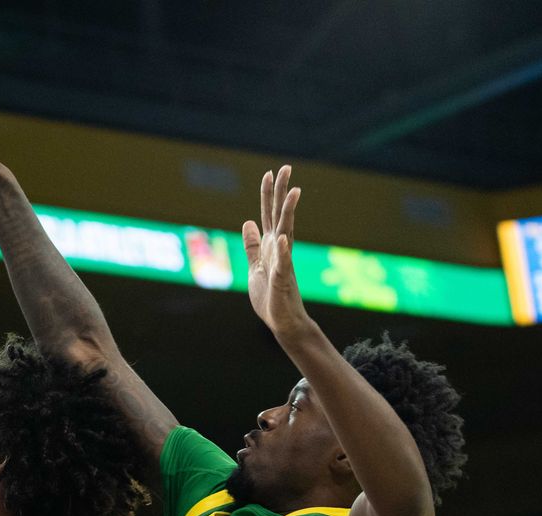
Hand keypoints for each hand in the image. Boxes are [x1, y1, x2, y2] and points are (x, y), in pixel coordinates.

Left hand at [242, 166, 311, 337]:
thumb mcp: (255, 266)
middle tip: (286, 167)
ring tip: (293, 193)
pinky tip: (282, 238)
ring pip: (286, 233)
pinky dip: (283, 252)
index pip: (269, 215)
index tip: (270, 172)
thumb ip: (252, 245)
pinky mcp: (282, 280)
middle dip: (282, 192)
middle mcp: (279, 250)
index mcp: (271, 246)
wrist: (282, 322)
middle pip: (280, 216)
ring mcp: (283, 263)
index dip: (268, 195)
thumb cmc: (270, 296)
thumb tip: (247, 222)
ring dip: (289, 213)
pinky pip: (283, 264)